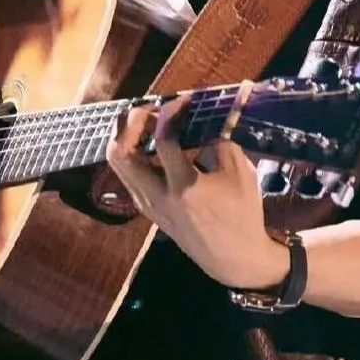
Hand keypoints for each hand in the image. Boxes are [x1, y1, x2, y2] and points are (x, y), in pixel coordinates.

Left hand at [104, 95, 289, 288]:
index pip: (164, 140)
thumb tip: (209, 116)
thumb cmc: (243, 216)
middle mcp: (157, 197)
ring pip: (117, 164)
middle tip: (149, 108)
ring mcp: (148, 205)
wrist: (234, 259)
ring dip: (125, 137)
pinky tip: (150, 143)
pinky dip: (132, 154)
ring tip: (147, 121)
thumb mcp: (241, 175)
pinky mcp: (148, 209)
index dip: (170, 112)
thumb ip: (222, 141)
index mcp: (184, 187)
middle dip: (128, 123)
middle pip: (119, 153)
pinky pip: (128, 175)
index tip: (183, 99)